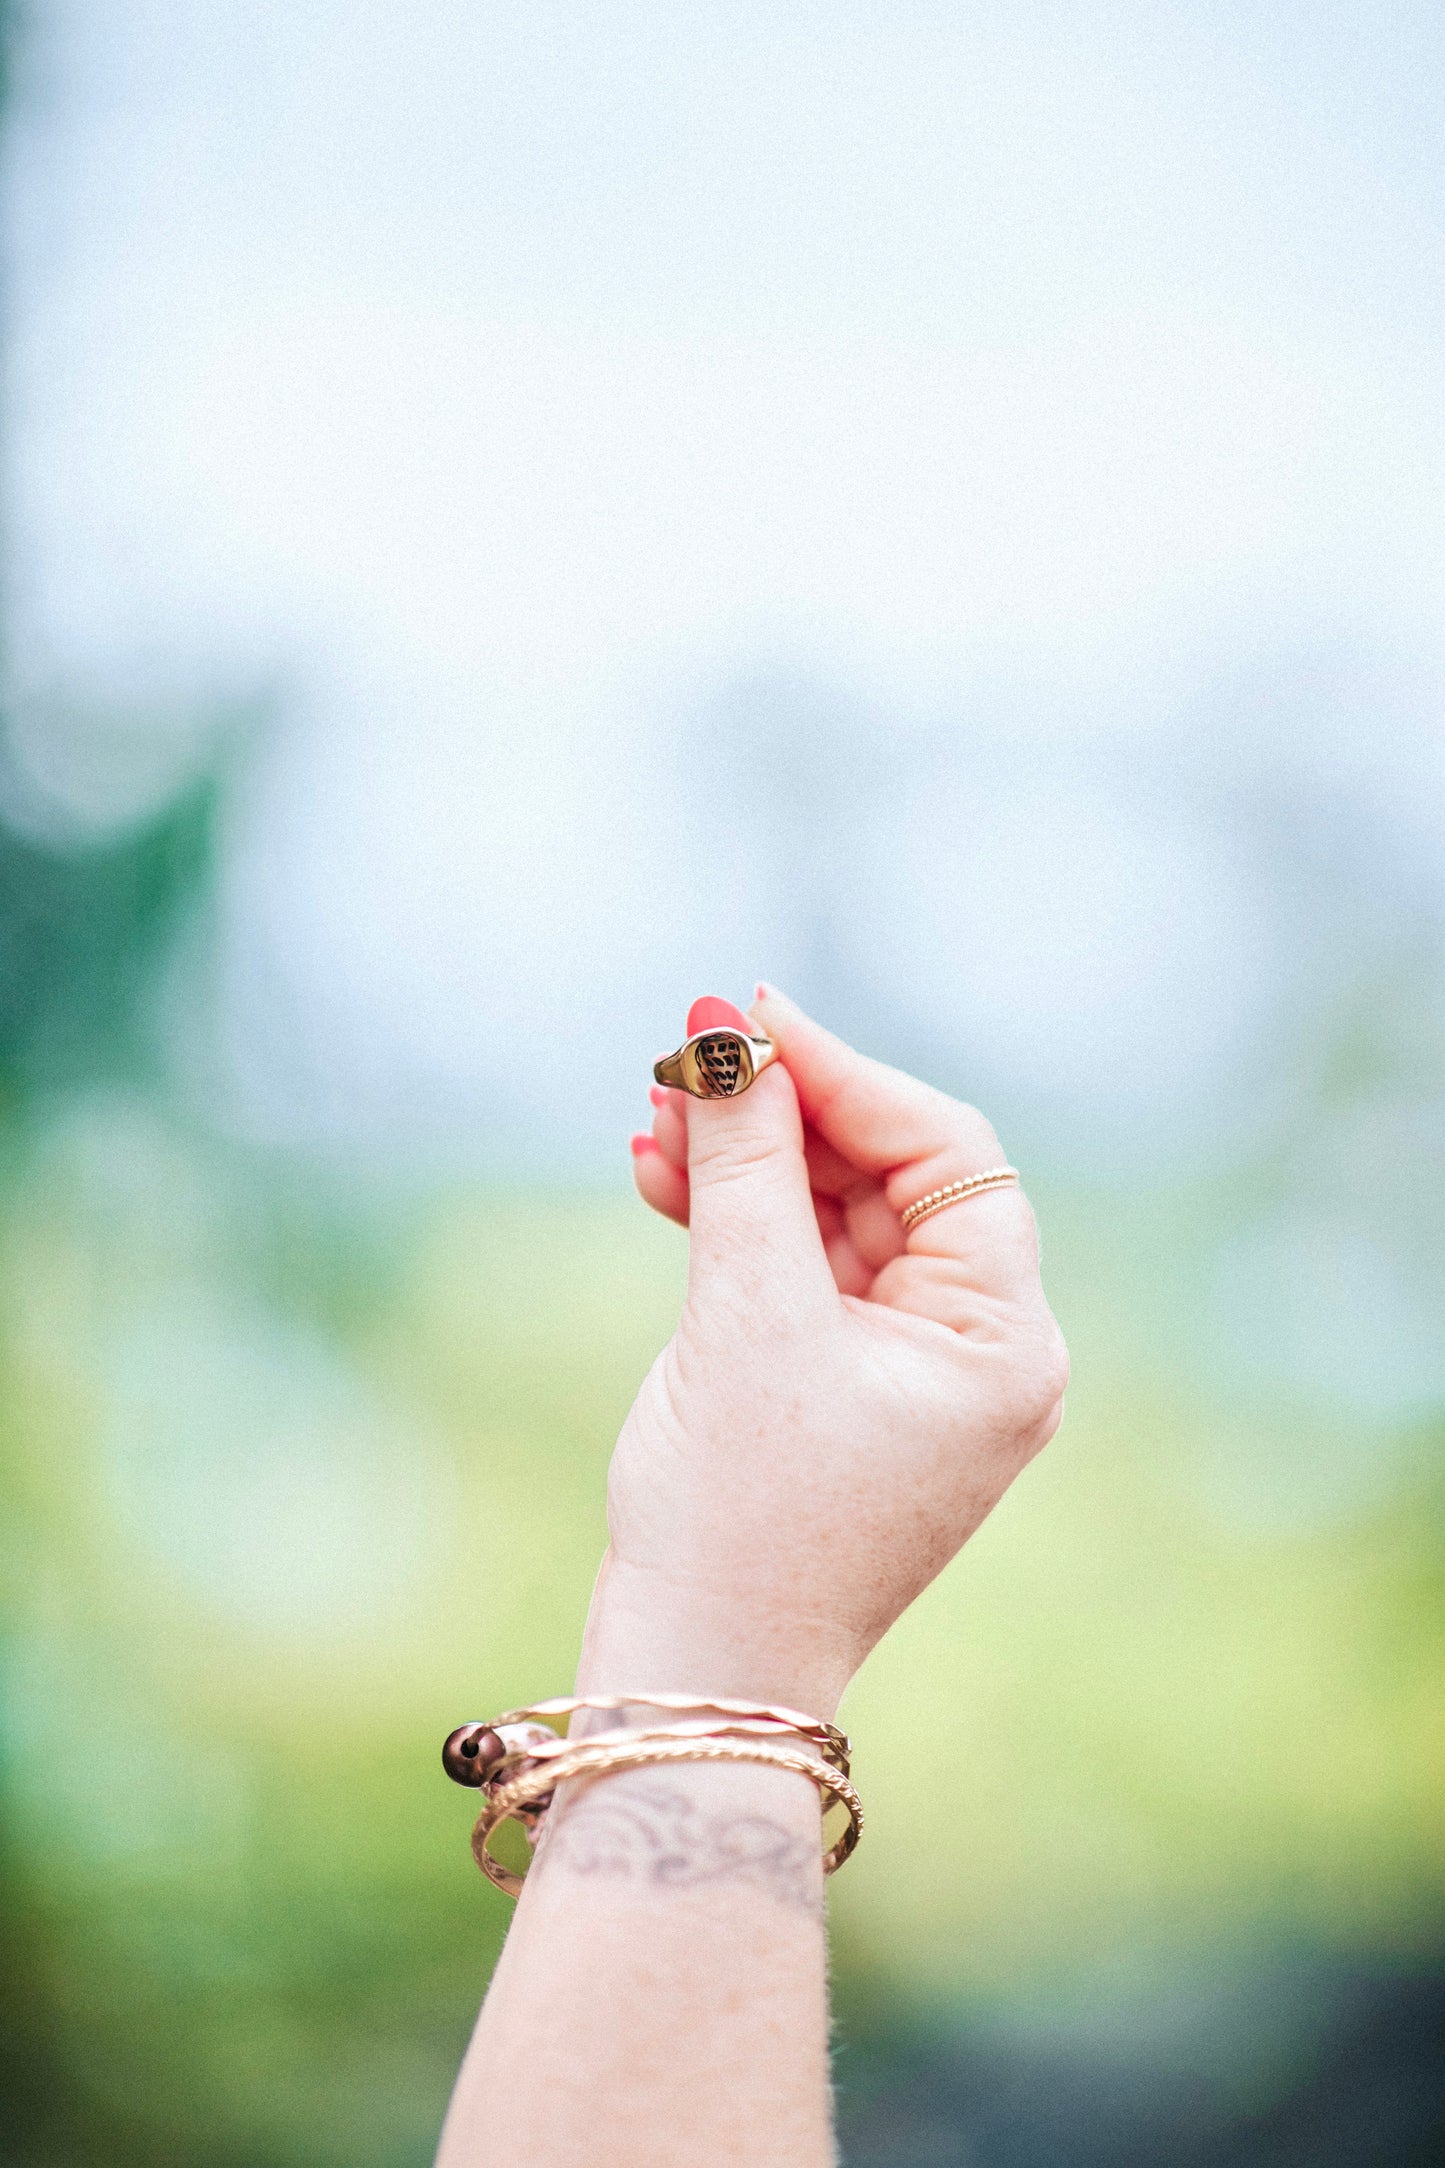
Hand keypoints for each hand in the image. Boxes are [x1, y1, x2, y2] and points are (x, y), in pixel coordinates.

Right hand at [578, 988, 1067, 1720]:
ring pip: (836, 1218)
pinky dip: (739, 1226)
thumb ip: (742, 1163)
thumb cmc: (738, 1513)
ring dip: (747, 1164)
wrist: (697, 1675)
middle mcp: (979, 1350)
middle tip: (682, 1064)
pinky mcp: (845, 1388)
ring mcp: (912, 1372)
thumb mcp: (743, 1316)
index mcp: (1003, 1340)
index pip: (944, 1153)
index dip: (843, 1072)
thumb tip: (725, 1031)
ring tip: (653, 1119)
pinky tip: (662, 1178)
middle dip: (781, 1116)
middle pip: (888, 1177)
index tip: (746, 1016)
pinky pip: (804, 1273)